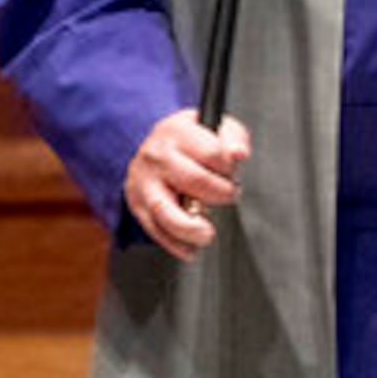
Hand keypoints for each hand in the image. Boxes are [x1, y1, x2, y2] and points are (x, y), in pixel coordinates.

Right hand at [124, 109, 249, 259]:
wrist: (155, 149)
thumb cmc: (191, 142)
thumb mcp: (214, 128)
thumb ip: (232, 139)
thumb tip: (238, 154)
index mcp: (177, 132)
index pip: (212, 153)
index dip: (230, 168)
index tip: (234, 174)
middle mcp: (156, 155)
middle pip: (193, 180)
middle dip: (220, 194)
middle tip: (230, 196)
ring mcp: (144, 182)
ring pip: (164, 210)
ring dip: (189, 228)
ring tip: (207, 235)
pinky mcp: (138, 205)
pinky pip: (154, 230)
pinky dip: (174, 244)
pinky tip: (190, 249)